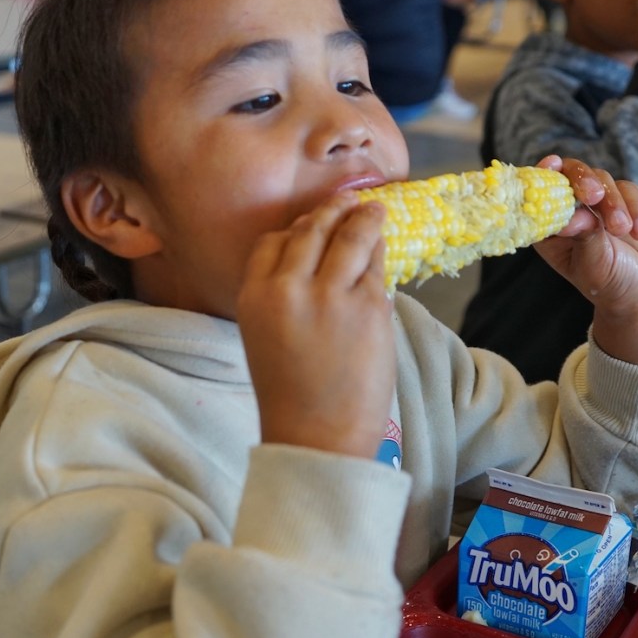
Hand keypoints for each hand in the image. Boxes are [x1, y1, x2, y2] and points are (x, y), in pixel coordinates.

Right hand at [238, 193, 395, 459]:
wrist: (318, 437)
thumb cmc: (292, 394)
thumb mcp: (265, 337)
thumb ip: (282, 295)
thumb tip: (316, 254)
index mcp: (254, 296)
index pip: (273, 242)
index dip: (296, 228)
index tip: (312, 222)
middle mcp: (289, 288)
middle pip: (312, 230)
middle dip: (333, 211)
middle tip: (349, 201)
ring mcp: (332, 294)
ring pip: (350, 237)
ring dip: (364, 218)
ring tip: (374, 210)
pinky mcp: (369, 306)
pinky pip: (376, 268)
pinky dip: (379, 255)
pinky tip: (383, 247)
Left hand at [533, 157, 637, 375]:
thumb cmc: (606, 280)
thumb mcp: (592, 264)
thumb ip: (584, 236)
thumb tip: (575, 215)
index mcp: (553, 223)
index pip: (542, 190)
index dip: (544, 174)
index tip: (552, 165)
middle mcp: (575, 207)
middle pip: (573, 174)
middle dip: (583, 180)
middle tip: (594, 196)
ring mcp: (602, 202)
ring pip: (603, 179)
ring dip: (613, 203)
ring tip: (622, 230)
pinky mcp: (631, 200)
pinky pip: (630, 190)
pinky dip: (635, 208)